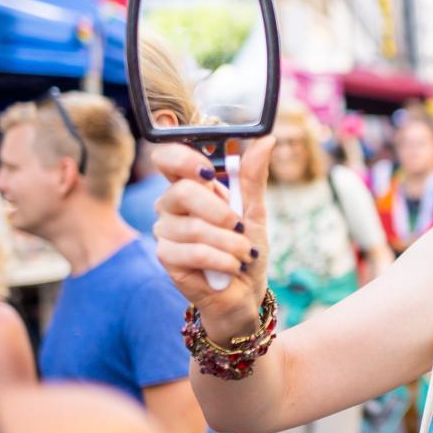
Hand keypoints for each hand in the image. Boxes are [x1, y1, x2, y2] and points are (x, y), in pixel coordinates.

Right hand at [152, 137, 275, 338]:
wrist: (244, 292)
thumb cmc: (245, 249)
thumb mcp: (254, 211)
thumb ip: (252, 176)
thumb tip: (266, 140)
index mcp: (191, 186)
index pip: (167, 158)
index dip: (181, 158)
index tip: (208, 170)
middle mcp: (171, 205)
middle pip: (182, 192)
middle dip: (220, 211)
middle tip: (240, 226)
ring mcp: (166, 231)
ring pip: (192, 227)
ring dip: (228, 242)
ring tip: (242, 254)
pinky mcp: (166, 257)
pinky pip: (191, 252)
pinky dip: (220, 259)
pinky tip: (231, 266)